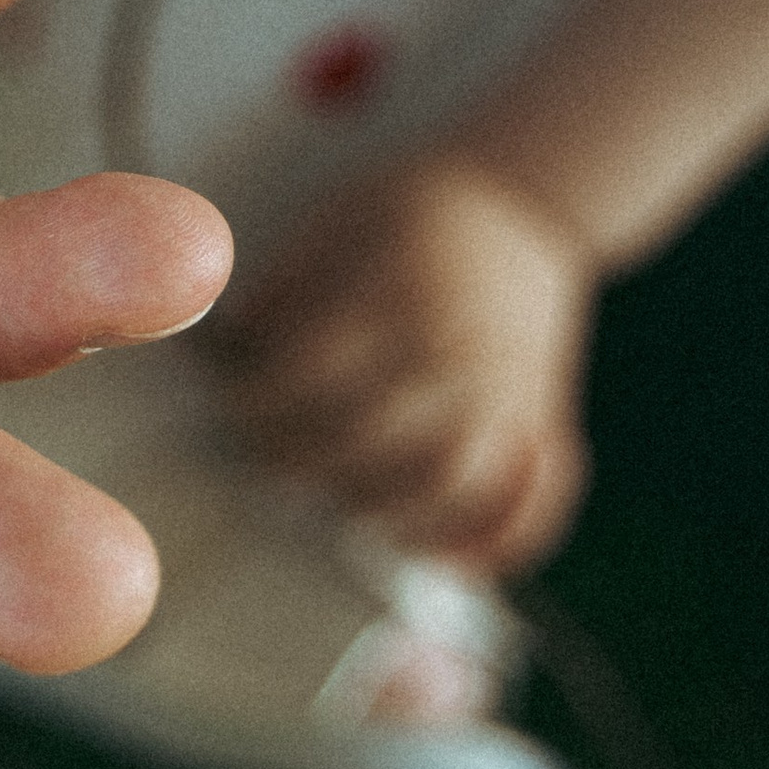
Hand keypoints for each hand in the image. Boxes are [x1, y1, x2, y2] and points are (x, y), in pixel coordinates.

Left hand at [205, 149, 594, 573]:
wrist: (525, 202)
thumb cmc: (407, 216)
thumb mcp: (335, 221)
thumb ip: (281, 289)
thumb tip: (223, 351)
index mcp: (395, 289)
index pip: (310, 371)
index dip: (256, 404)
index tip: (227, 413)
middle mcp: (456, 346)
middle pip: (374, 435)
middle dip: (305, 468)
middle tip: (265, 477)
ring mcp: (511, 389)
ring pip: (456, 480)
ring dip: (391, 518)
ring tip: (342, 533)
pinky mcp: (545, 418)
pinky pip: (540, 495)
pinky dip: (498, 541)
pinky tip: (446, 566)